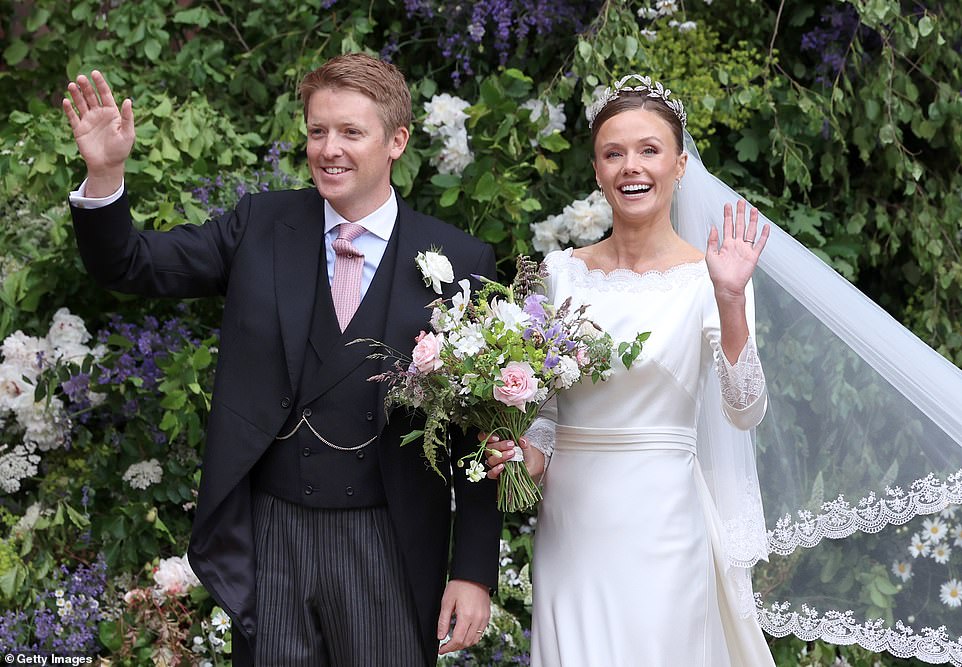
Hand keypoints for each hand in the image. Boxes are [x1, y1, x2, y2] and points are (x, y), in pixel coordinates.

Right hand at [62, 70, 134, 196]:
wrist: (107, 166)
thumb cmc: (120, 150)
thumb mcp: (128, 134)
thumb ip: (127, 117)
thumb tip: (128, 100)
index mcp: (112, 113)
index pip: (105, 94)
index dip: (100, 83)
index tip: (95, 73)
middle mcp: (99, 114)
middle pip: (91, 96)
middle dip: (86, 86)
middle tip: (80, 78)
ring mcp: (88, 121)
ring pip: (80, 103)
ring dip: (76, 94)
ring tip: (71, 84)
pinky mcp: (79, 129)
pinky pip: (72, 117)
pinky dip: (68, 109)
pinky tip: (65, 100)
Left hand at [436, 579, 490, 654]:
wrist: (475, 574)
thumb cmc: (460, 585)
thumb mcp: (447, 601)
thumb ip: (443, 621)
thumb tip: (441, 636)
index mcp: (466, 615)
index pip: (458, 640)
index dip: (448, 648)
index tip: (442, 649)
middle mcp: (477, 619)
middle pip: (466, 642)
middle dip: (455, 647)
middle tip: (446, 646)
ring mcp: (484, 618)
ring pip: (474, 640)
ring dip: (464, 644)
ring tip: (454, 641)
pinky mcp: (487, 616)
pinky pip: (480, 633)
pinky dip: (472, 638)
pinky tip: (464, 634)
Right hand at [482, 432, 544, 481]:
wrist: (530, 464)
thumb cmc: (524, 452)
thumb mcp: (526, 445)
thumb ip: (524, 442)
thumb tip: (522, 439)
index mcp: (496, 442)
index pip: (483, 437)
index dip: (487, 437)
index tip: (497, 437)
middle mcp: (493, 452)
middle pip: (488, 448)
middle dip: (500, 446)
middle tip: (511, 445)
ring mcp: (494, 463)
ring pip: (490, 460)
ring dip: (500, 457)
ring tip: (512, 454)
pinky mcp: (496, 473)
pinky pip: (491, 473)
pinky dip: (495, 470)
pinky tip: (502, 466)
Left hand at [705, 200, 769, 302]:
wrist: (727, 287)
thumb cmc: (717, 274)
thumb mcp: (710, 256)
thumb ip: (712, 241)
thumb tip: (713, 227)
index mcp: (726, 244)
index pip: (727, 226)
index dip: (727, 215)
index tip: (727, 204)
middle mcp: (736, 245)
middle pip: (740, 225)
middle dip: (740, 213)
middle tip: (740, 201)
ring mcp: (745, 250)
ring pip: (750, 231)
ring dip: (752, 220)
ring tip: (754, 209)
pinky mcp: (753, 256)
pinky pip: (760, 244)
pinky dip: (764, 235)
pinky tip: (766, 226)